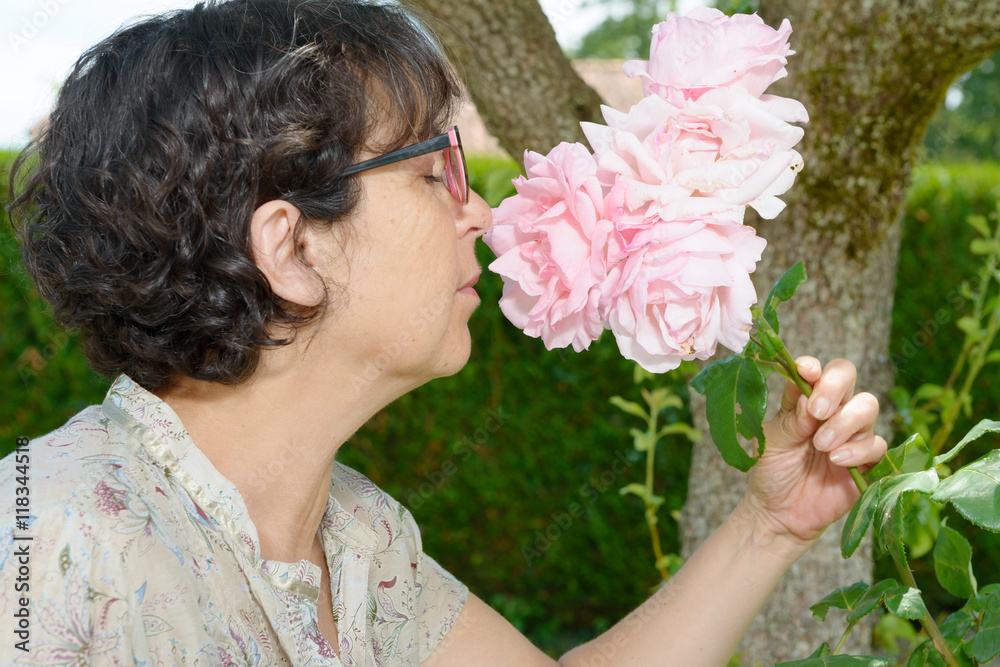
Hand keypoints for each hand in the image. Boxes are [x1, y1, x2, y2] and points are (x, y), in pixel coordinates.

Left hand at [743, 357, 887, 546]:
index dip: (814, 367)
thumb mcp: (772, 442)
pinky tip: (836, 461)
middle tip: (817, 412)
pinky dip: (857, 450)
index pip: (817, 371)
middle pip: (848, 376)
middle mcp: (831, 411)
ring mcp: (851, 433)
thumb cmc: (772, 472)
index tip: (806, 371)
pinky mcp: (867, 460)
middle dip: (834, 388)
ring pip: (867, 407)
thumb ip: (791, 419)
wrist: (779, 513)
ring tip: (821, 446)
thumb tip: (808, 395)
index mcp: (804, 400)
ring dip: (844, 422)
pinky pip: (876, 444)